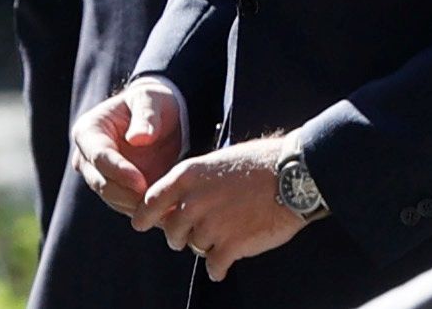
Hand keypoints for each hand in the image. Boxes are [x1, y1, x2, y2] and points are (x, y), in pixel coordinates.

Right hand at [70, 78, 183, 216]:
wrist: (159, 118)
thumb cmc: (152, 102)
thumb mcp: (151, 100)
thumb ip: (146, 115)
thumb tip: (138, 139)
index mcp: (88, 131)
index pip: (98, 156)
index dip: (118, 171)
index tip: (141, 182)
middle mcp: (87, 157)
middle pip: (101, 183)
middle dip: (128, 195)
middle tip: (156, 202)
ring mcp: (99, 176)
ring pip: (114, 199)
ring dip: (137, 207)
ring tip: (164, 210)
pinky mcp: (116, 191)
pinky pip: (127, 206)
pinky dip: (145, 211)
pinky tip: (166, 213)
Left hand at [132, 135, 306, 282]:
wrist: (292, 176)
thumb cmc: (257, 164)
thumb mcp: (215, 163)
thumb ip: (193, 185)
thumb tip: (178, 205)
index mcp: (186, 176)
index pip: (150, 202)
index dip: (143, 217)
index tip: (139, 224)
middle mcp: (193, 201)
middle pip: (172, 232)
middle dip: (181, 236)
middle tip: (198, 233)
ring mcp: (211, 225)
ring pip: (195, 248)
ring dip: (207, 247)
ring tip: (225, 236)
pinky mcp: (231, 246)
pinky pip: (213, 266)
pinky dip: (218, 268)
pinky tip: (226, 263)